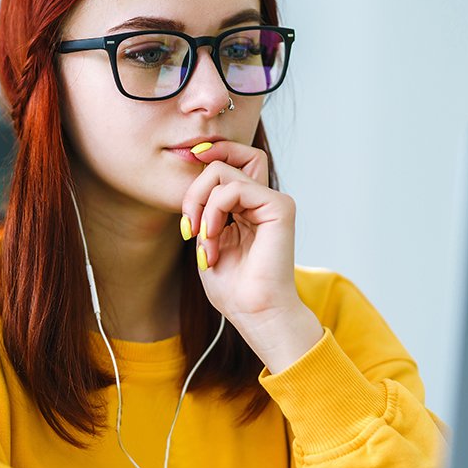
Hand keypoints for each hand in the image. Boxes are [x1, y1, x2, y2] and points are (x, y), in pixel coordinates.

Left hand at [181, 141, 321, 370]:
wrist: (254, 312)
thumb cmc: (232, 287)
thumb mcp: (206, 240)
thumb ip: (204, 209)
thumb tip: (194, 174)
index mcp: (247, 207)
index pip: (230, 162)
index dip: (210, 155)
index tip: (188, 165)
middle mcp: (262, 200)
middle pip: (225, 159)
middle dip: (195, 187)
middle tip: (188, 224)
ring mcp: (272, 201)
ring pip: (223, 171)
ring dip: (201, 206)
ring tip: (203, 240)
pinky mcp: (280, 207)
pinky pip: (234, 188)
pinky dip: (214, 211)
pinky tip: (213, 237)